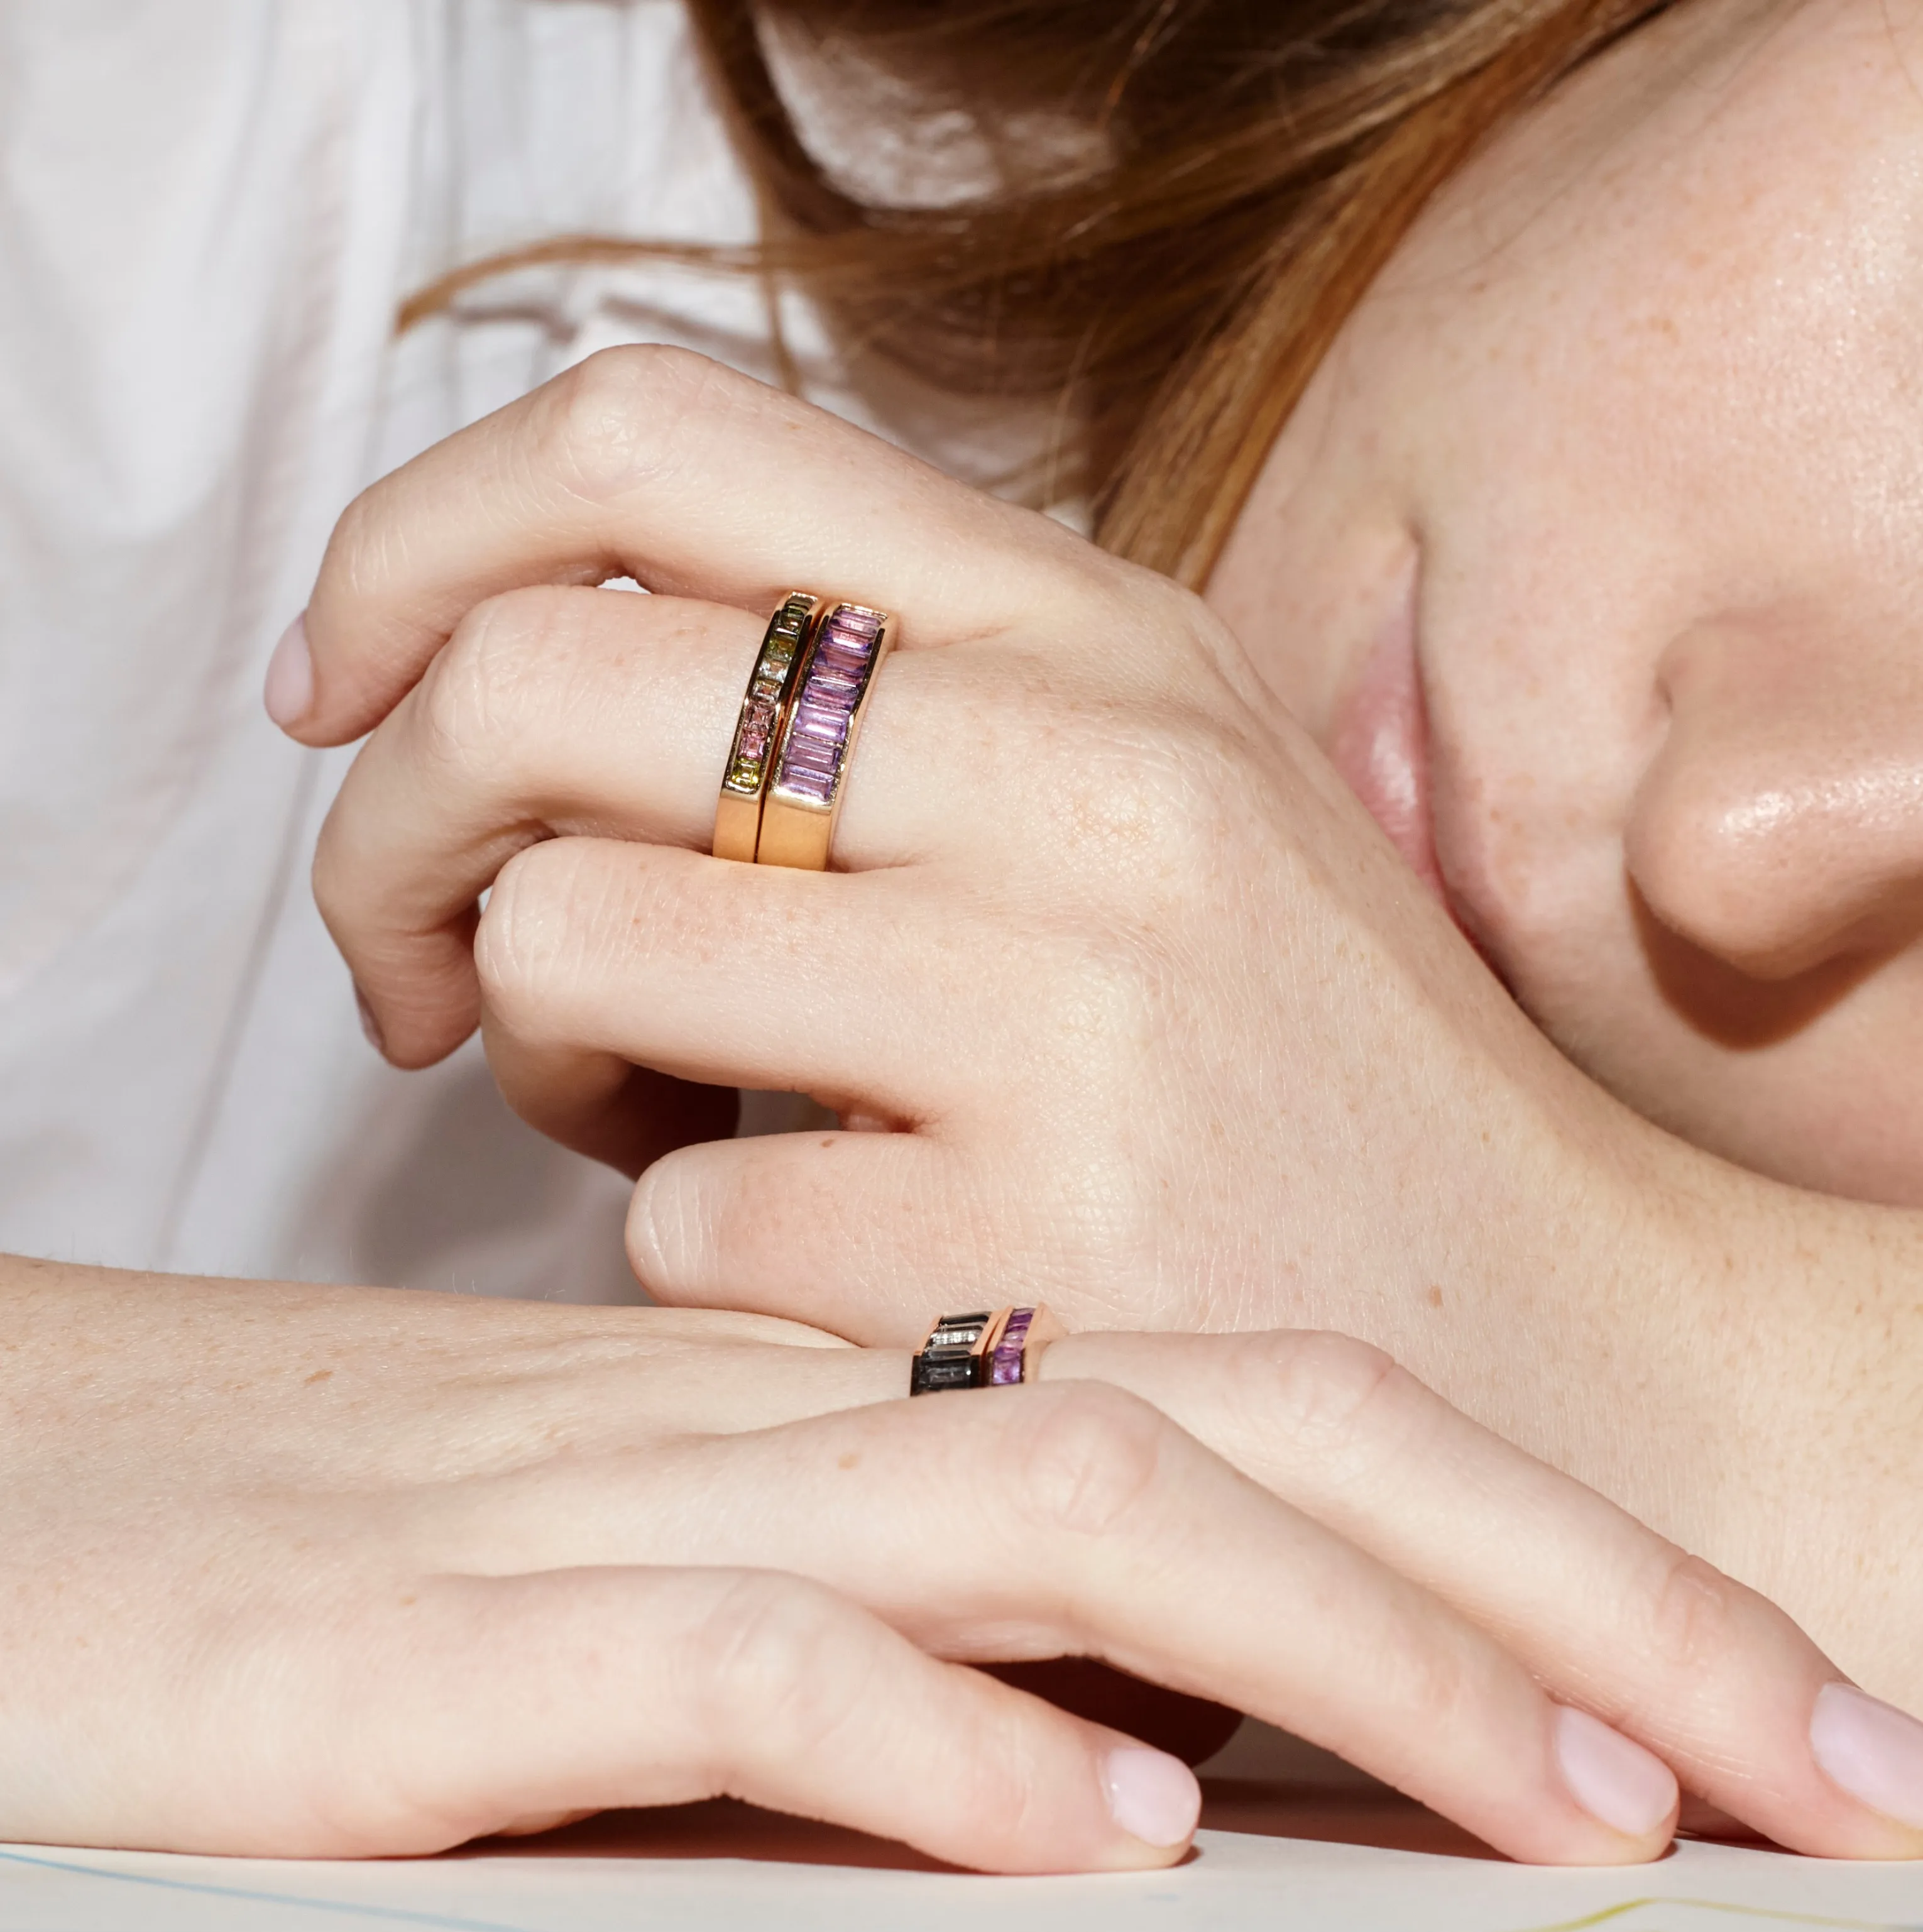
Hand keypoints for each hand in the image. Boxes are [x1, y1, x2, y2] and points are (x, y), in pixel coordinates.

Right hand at [5, 1255, 1907, 1865]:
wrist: (10, 1510)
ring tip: (1586, 1813)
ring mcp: (618, 1522)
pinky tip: (1116, 1850)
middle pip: (1257, 1436)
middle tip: (1830, 1771)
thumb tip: (1143, 1756)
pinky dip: (954, 1750)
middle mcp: (790, 1426)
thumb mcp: (654, 1582)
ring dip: (1354, 1665)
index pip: (1274, 1410)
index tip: (1751, 1725)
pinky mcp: (436, 1652)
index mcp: (850, 1395)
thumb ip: (885, 1625)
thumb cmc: (327, 1567)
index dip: (1545, 1551)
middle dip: (1578, 1601)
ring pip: (1061, 1512)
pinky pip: (747, 1666)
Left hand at [285, 352, 1661, 1409]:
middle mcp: (1087, 785)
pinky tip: (810, 1268)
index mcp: (1101, 636)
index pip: (652, 444)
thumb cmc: (1309, 1087)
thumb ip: (908, 693)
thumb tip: (531, 670)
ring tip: (645, 1117)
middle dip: (395, 832)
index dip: (421, 545)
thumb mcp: (1166, 800)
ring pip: (565, 946)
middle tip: (420, 958)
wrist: (1563, 1353)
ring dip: (533, 1052)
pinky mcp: (1026, 1264)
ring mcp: (1064, 1024)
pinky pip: (672, 1220)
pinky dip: (685, 1255)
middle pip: (537, 688)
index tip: (350, 688)